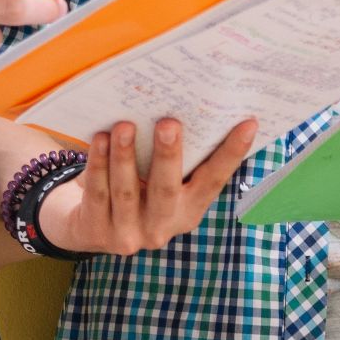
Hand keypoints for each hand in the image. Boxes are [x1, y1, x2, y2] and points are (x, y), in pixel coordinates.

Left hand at [37, 116, 257, 255]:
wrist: (91, 227)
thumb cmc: (137, 190)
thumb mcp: (163, 183)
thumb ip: (180, 161)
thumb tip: (195, 106)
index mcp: (189, 210)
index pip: (214, 181)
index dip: (232, 154)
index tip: (248, 124)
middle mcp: (163, 227)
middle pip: (166, 189)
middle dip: (168, 155)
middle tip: (169, 122)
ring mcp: (129, 233)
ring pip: (126, 191)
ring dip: (125, 155)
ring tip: (124, 125)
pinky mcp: (97, 231)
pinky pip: (98, 193)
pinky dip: (98, 164)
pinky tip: (100, 138)